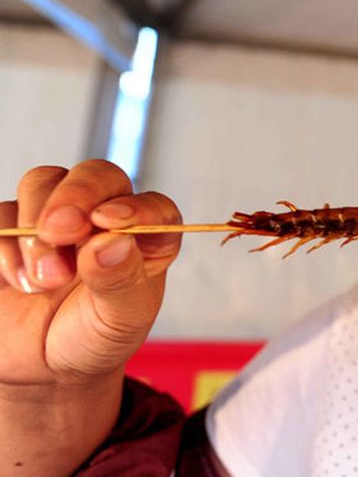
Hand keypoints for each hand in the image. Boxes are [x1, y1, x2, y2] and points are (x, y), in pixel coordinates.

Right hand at [0, 159, 181, 385]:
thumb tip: (112, 242)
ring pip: (43, 182)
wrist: (40, 367)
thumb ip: (120, 282)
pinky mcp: (14, 228)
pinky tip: (18, 282)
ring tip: (42, 282)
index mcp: (148, 239)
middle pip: (96, 176)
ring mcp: (58, 217)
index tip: (111, 221)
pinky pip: (1, 214)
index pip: (155, 207)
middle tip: (58, 233)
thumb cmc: (92, 339)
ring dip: (36, 229)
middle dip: (75, 197)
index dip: (136, 208)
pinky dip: (4, 244)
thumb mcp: (118, 322)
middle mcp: (106, 218)